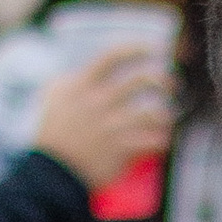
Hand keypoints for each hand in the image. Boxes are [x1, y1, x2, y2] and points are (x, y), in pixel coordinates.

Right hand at [35, 45, 173, 193]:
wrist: (51, 173)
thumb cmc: (51, 133)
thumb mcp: (53, 97)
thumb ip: (71, 79)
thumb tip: (84, 69)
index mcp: (83, 86)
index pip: (114, 56)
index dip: (137, 48)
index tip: (153, 49)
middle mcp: (99, 103)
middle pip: (141, 81)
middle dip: (162, 80)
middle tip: (171, 84)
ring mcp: (111, 127)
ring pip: (152, 113)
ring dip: (165, 114)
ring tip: (165, 117)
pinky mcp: (120, 150)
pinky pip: (152, 141)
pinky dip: (161, 140)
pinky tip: (161, 140)